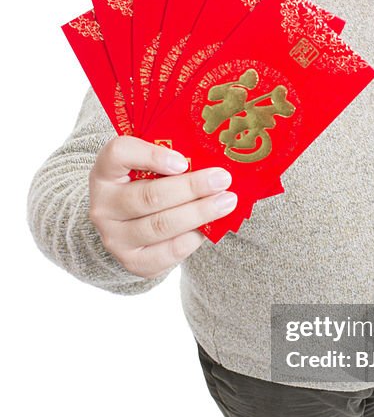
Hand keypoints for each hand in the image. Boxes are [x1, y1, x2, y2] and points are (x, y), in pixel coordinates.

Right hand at [89, 137, 236, 278]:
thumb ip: (171, 161)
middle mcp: (103, 206)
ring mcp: (114, 237)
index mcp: (104, 172)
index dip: (151, 156)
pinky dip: (192, 238)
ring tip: (226, 202)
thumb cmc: (145, 186)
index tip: (183, 161)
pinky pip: (167, 252)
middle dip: (191, 188)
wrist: (128, 227)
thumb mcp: (146, 167)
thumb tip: (213, 160)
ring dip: (199, 213)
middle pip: (148, 196)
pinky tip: (210, 227)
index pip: (119, 154)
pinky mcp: (132, 262)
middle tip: (222, 179)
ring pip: (160, 225)